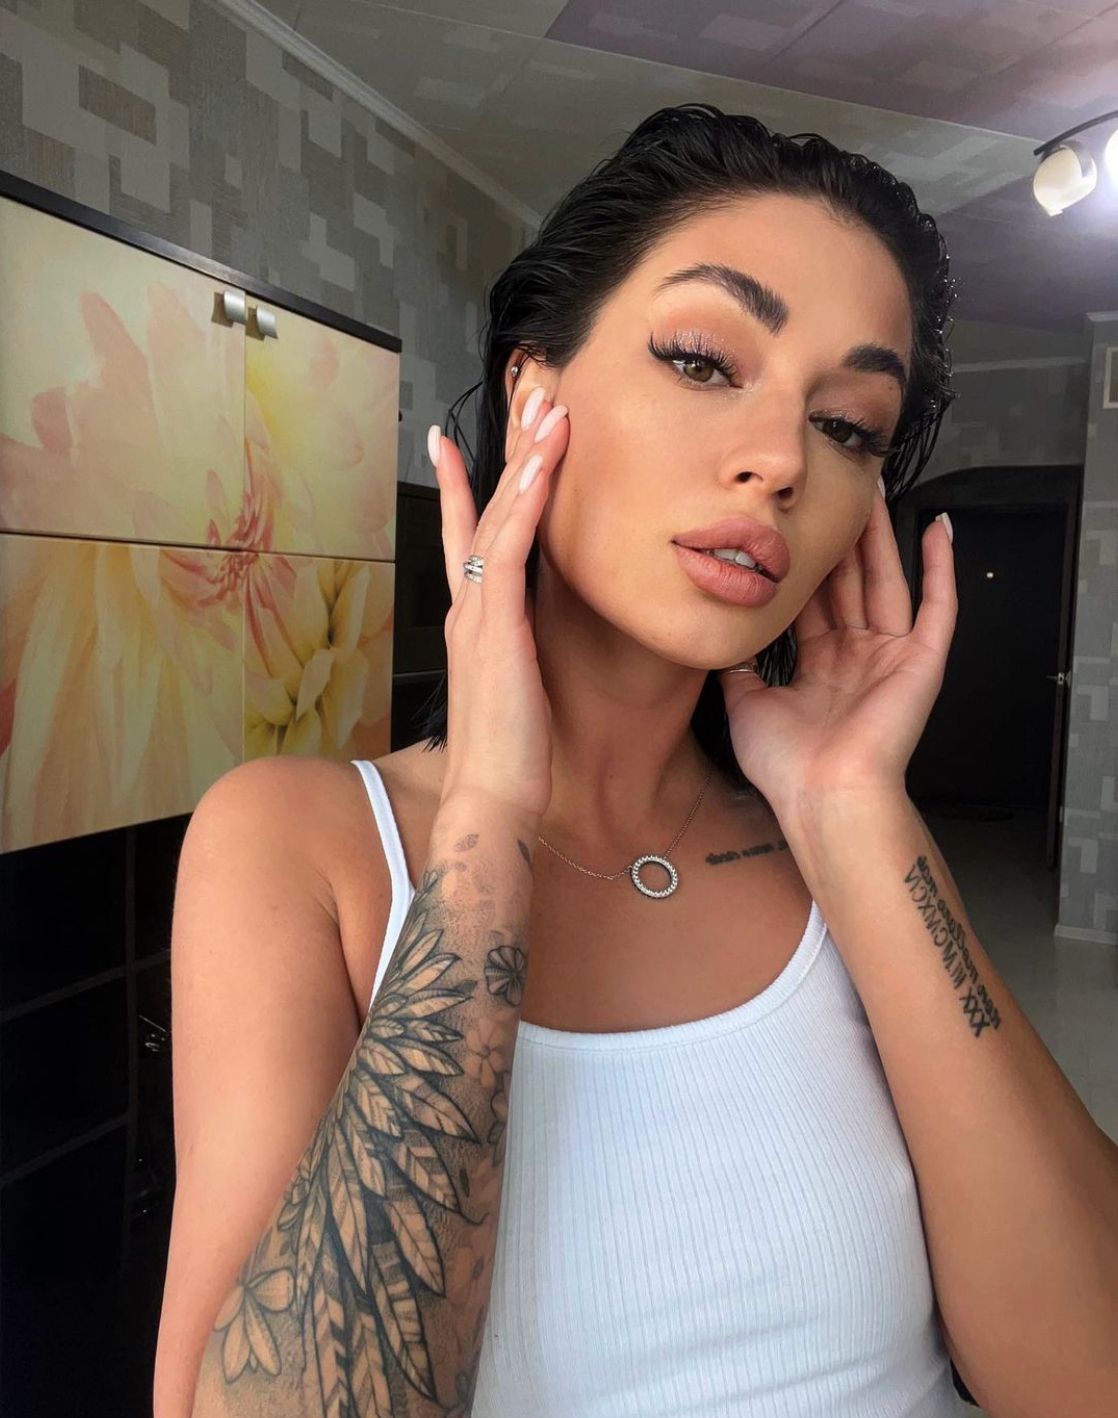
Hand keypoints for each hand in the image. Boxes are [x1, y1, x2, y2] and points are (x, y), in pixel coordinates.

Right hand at [431, 392, 569, 822]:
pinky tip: (540, 468)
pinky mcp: (497, 627)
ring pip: (498, 518)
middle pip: (482, 511)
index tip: (449, 444)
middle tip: (524, 396)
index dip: (459, 488)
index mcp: (472, 623)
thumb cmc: (507, 757)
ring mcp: (478, 614)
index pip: (465, 539)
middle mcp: (468, 608)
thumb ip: (511, 657)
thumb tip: (520, 645)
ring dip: (523, 461)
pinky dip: (523, 504)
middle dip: (503, 452)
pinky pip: (510, 551)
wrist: (490, 800)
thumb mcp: (511, 693)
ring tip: (546, 408)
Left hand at [717, 491, 956, 816]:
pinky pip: (939, 606)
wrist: (823, 797)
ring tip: (874, 490)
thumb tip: (720, 637)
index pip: (813, 600)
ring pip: (887, 581)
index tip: (793, 525)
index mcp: (821, 666)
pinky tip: (939, 527)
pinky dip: (942, 568)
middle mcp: (857, 655)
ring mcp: (892, 656)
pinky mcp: (922, 661)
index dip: (804, 563)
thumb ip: (738, 666)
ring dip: (883, 536)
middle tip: (833, 489)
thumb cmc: (787, 766)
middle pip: (849, 581)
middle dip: (842, 537)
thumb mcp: (745, 704)